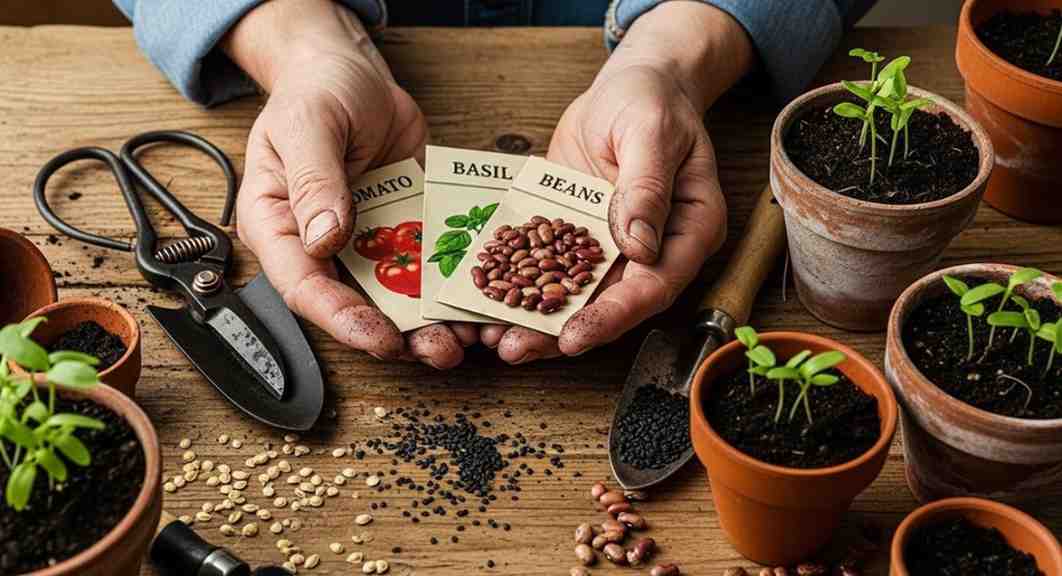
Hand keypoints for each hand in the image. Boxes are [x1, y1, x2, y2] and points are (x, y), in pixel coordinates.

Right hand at [225, 0, 476, 367]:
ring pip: (399, 293)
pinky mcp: (406, 228)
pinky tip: (482, 297)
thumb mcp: (308, 124)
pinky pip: (430, 263)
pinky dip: (454, 284)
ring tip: (469, 335)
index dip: (342, 318)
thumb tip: (325, 238)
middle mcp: (324, 242)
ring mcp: (368, 239)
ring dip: (433, 319)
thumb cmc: (316, 92)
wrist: (353, 72)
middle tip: (438, 349)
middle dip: (399, 333)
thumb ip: (314, 180)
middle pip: (357, 303)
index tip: (378, 338)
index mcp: (282, 225)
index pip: (304, 286)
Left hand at [482, 2, 752, 362]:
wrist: (630, 85)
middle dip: (564, 332)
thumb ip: (646, 185)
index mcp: (690, 229)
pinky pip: (551, 268)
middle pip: (612, 303)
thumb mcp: (650, 131)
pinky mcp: (580, 236)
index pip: (654, 285)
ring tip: (495, 340)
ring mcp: (615, 246)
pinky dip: (522, 287)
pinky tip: (488, 303)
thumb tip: (638, 245)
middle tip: (517, 350)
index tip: (576, 335)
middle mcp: (654, 248)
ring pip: (578, 295)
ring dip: (537, 322)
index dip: (615, 314)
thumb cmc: (651, 100)